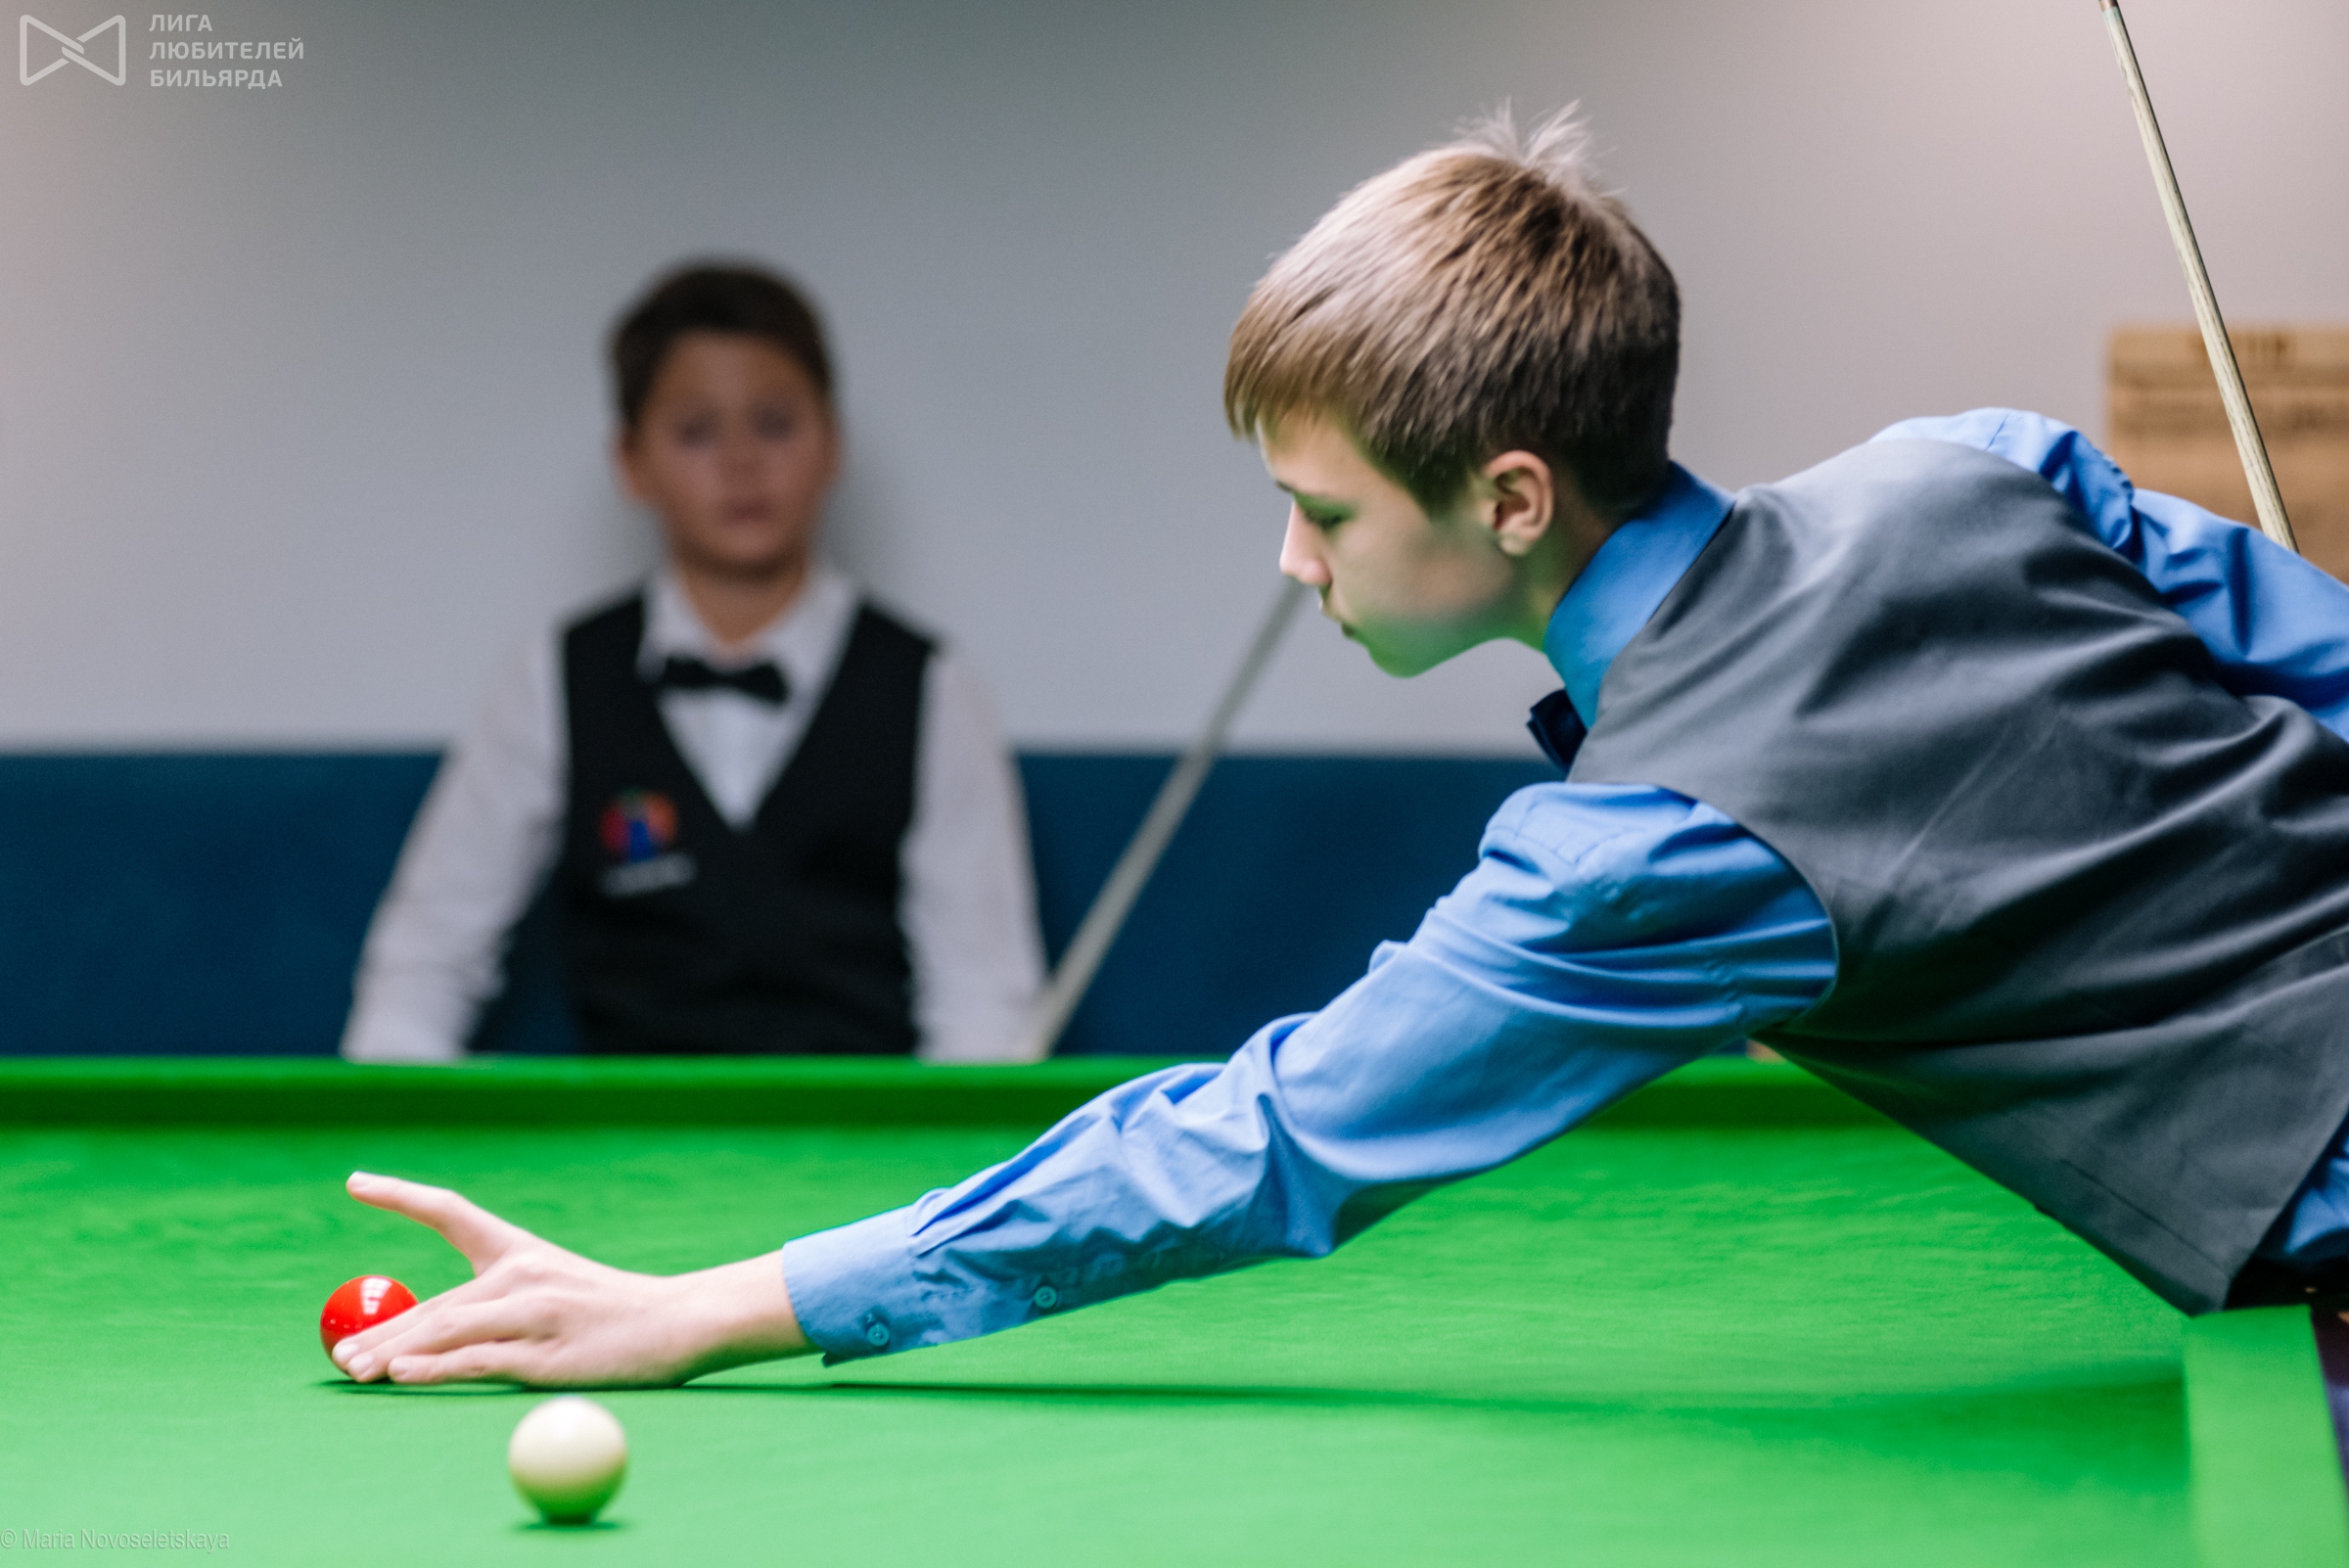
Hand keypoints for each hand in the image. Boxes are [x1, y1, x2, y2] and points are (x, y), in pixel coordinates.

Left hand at [330, 1171, 811, 1386]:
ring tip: (353, 1371)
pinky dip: (435, 1368)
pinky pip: (478, 1361)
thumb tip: (412, 1337)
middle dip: (381, 1329)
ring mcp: (534, 1312)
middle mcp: (522, 1273)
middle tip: (338, 1355)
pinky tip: (401, 1375)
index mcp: (521, 1252)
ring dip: (393, 1353)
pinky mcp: (545, 1353)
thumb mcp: (551, 1294)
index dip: (401, 1195)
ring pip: (446, 1329)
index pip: (452, 1213)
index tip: (354, 1181)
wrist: (678, 1322)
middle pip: (434, 1300)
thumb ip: (490, 1308)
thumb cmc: (609, 1315)